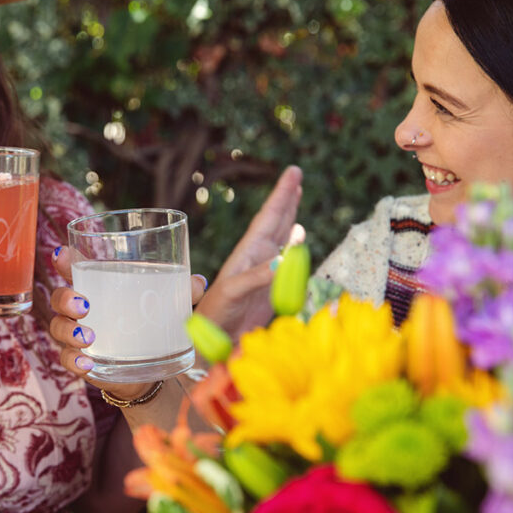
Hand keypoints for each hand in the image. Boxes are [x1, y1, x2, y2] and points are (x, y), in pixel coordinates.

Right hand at [47, 246, 207, 398]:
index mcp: (98, 289)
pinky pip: (67, 360)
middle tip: (84, 305)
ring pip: (58, 328)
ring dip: (69, 330)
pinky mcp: (82, 363)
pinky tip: (88, 363)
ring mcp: (77, 337)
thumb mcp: (167, 308)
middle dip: (65, 298)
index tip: (62, 255)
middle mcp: (81, 311)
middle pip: (59, 298)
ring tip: (90, 336)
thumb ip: (181, 293)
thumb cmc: (151, 327)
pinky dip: (75, 360)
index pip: (75, 270)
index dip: (64, 261)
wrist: (150, 371)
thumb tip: (198, 281)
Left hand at [194, 165, 302, 337]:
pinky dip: (296, 246)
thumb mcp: (234, 292)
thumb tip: (283, 260)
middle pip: (276, 220)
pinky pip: (289, 260)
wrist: (213, 339)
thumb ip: (257, 276)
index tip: (293, 172)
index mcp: (248, 252)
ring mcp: (264, 270)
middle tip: (296, 173)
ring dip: (290, 215)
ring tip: (296, 194)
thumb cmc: (216, 312)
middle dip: (287, 197)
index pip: (268, 217)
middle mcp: (257, 256)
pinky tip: (298, 237)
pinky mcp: (271, 287)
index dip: (282, 195)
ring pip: (282, 235)